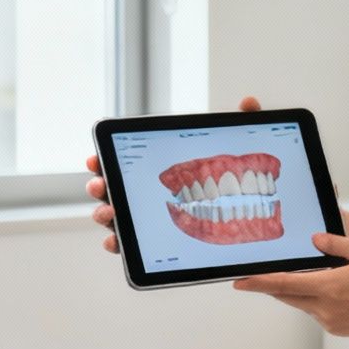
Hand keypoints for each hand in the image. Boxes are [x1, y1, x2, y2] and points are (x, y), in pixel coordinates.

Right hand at [88, 96, 263, 254]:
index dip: (104, 158)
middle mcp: (147, 193)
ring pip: (117, 217)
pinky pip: (131, 246)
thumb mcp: (241, 149)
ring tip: (109, 213)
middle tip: (101, 185)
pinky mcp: (155, 244)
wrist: (253, 217)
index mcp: (159, 167)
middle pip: (113, 189)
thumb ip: (244, 123)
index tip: (96, 158)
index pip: (123, 160)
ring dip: (105, 215)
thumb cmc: (238, 180)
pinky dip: (118, 244)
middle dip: (100, 186)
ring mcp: (149, 219)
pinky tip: (116, 242)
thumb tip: (249, 102)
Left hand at [235, 233, 348, 343]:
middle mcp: (326, 310)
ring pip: (306, 305)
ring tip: (320, 277)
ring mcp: (333, 324)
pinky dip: (320, 301)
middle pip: (290, 296)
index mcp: (329, 289)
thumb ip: (337, 245)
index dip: (258, 283)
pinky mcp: (342, 331)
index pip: (283, 285)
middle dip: (276, 286)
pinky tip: (338, 290)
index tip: (239, 282)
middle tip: (263, 275)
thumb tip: (314, 241)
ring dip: (303, 292)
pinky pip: (321, 313)